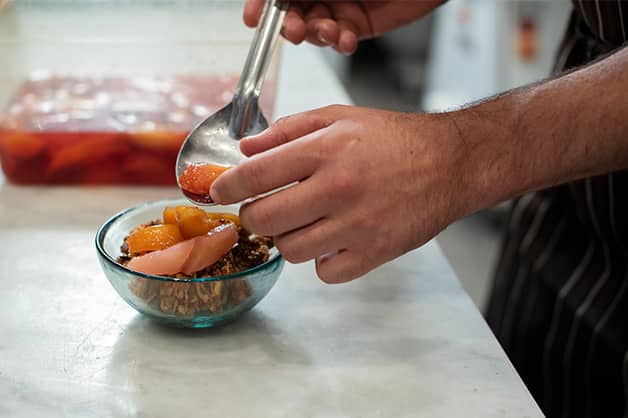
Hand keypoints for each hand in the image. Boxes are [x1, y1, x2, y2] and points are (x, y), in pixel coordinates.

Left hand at [210, 105, 478, 282]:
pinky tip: (333, 240)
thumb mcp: (341, 117)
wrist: (451, 164)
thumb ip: (290, 129)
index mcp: (327, 150)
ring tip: (306, 222)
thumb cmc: (395, 139)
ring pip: (291, 250)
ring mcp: (357, 225)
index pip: (256, 174)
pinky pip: (325, 272)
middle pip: (265, 219)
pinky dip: (322, 261)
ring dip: (289, 238)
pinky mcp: (375, 252)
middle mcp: (339, 188)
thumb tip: (247, 148)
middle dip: (254, 216)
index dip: (227, 186)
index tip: (220, 191)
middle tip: (263, 209)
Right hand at [243, 0, 444, 53]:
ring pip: (314, 29)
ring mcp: (339, 7)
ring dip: (318, 34)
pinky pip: (340, 40)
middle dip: (290, 24)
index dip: (261, 5)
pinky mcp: (358, 25)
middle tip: (296, 30)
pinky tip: (347, 38)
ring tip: (331, 30)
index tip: (252, 18)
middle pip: (291, 12)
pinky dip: (341, 43)